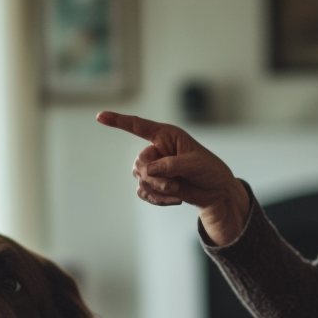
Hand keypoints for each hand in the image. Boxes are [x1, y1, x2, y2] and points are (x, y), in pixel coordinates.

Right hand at [96, 111, 250, 244]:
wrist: (217, 192)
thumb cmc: (209, 170)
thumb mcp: (194, 164)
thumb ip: (171, 165)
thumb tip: (148, 171)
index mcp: (166, 136)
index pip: (138, 126)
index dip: (118, 121)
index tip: (100, 116)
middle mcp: (157, 150)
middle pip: (139, 162)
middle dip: (154, 177)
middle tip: (174, 183)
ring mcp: (155, 168)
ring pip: (140, 179)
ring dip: (158, 189)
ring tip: (178, 191)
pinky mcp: (155, 184)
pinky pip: (144, 192)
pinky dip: (157, 199)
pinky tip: (174, 200)